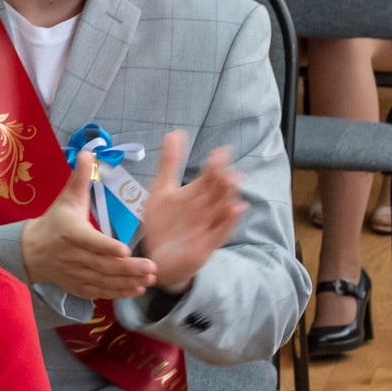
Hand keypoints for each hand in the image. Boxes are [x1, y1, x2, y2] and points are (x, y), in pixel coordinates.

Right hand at [20, 161, 159, 302]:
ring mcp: (75, 274)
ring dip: (127, 282)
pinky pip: (100, 292)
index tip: (125, 250)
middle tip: (151, 267)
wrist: (32, 251)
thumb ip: (79, 178)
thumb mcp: (66, 198)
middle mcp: (72, 256)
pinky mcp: (78, 287)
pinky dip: (118, 292)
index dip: (106, 247)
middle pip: (102, 265)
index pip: (89, 241)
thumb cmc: (55, 222)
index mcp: (70, 232)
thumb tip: (88, 152)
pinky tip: (136, 289)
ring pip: (103, 281)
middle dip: (128, 268)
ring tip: (149, 279)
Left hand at [133, 132, 244, 292]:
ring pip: (222, 208)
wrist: (157, 257)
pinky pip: (220, 232)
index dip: (215, 163)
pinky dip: (227, 222)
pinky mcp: (206, 245)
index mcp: (196, 194)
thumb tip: (175, 133)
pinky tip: (234, 210)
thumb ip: (169, 163)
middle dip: (222, 177)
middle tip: (225, 163)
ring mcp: (208, 226)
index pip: (209, 176)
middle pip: (217, 190)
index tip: (222, 150)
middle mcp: (205, 208)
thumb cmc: (163, 223)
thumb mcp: (162, 190)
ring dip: (227, 196)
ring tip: (230, 181)